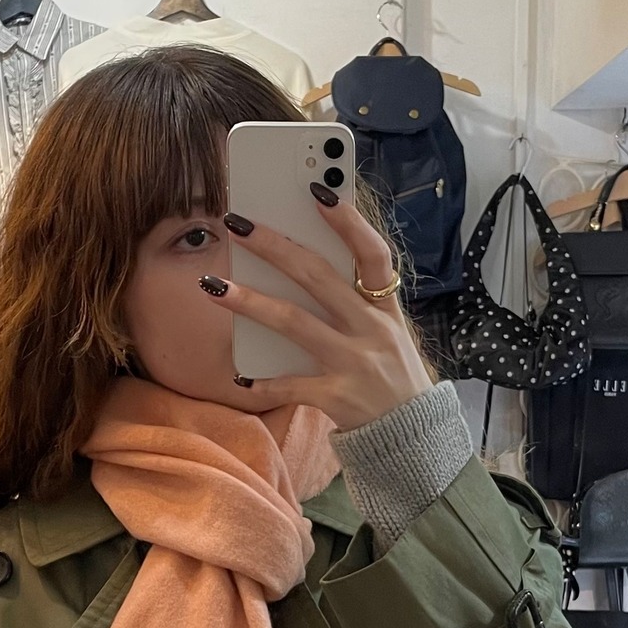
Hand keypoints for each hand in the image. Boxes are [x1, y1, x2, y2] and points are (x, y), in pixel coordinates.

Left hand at [211, 195, 432, 430]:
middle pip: (318, 278)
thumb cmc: (391, 375)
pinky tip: (239, 376)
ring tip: (213, 286)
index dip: (349, 223)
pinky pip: (293, 385)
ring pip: (295, 323)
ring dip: (251, 302)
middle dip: (274, 247)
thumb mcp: (388, 332)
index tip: (319, 191)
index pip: (373, 255)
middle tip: (237, 223)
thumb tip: (300, 263)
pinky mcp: (339, 397)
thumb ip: (355, 302)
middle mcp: (372, 331)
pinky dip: (265, 381)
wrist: (413, 435)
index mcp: (386, 309)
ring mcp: (355, 364)